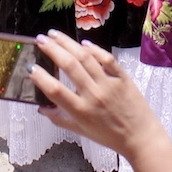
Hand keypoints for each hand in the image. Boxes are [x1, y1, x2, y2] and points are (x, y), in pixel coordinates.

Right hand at [33, 30, 163, 156]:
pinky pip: (106, 59)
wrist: (140, 137)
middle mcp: (93, 95)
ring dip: (68, 43)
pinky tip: (83, 43)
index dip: (41, 78)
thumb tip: (41, 108)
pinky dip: (94, 49)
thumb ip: (59, 119)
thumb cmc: (109, 136)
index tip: (30, 67)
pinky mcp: (123, 77)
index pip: (55, 90)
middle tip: (40, 39)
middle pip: (69, 66)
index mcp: (80, 111)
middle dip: (52, 49)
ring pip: (85, 57)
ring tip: (54, 34)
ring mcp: (109, 84)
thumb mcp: (81, 131)